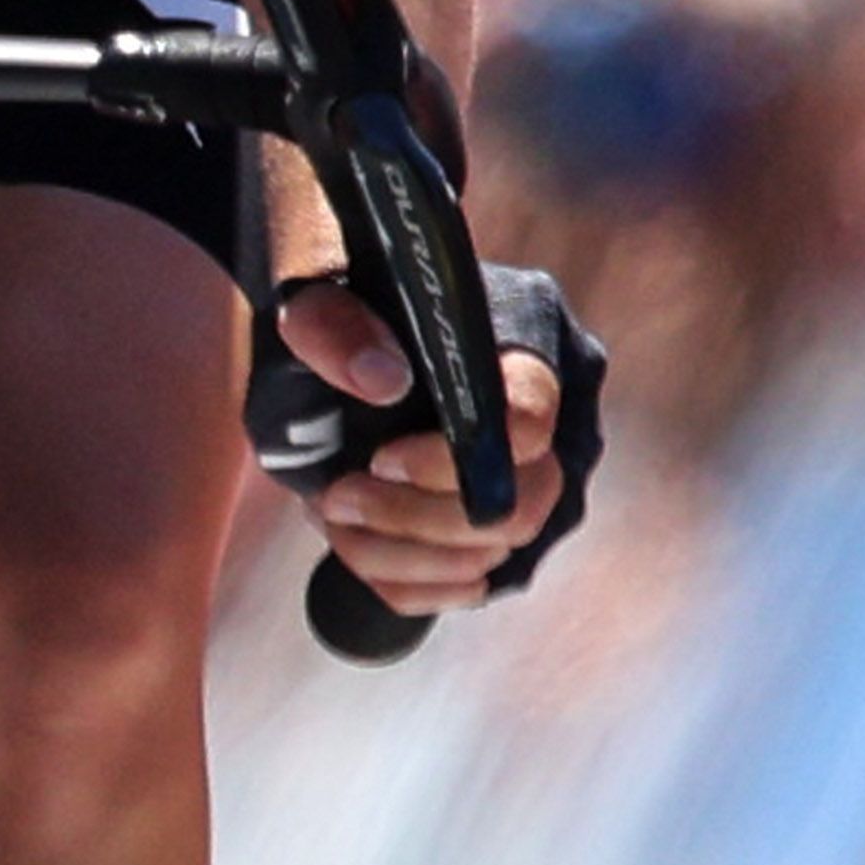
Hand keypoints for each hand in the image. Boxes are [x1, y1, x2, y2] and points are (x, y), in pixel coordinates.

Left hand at [259, 268, 602, 617]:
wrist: (334, 325)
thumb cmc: (333, 291)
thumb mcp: (313, 279)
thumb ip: (331, 320)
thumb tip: (381, 380)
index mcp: (526, 344)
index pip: (529, 422)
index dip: (453, 460)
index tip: (378, 457)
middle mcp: (551, 422)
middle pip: (521, 507)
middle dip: (420, 519)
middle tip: (338, 496)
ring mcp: (530, 480)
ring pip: (497, 556)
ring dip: (403, 554)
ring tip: (331, 516)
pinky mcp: (496, 527)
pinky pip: (468, 585)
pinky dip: (406, 582)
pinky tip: (353, 547)